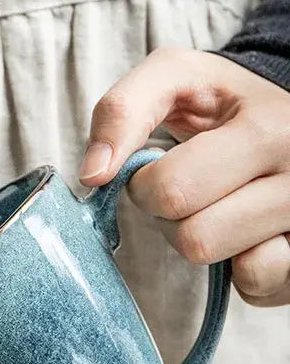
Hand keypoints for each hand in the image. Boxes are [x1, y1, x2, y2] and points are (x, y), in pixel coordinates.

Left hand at [79, 48, 289, 306]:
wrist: (288, 112)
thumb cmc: (222, 97)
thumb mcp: (174, 77)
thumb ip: (121, 111)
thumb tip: (92, 175)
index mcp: (270, 128)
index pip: (171, 190)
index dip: (143, 184)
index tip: (159, 165)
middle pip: (195, 238)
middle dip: (169, 216)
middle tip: (187, 188)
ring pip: (229, 266)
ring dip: (201, 240)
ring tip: (217, 205)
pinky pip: (259, 286)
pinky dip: (239, 267)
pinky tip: (245, 232)